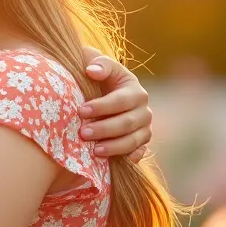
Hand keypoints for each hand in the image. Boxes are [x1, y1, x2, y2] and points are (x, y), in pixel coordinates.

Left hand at [79, 46, 152, 162]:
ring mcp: (144, 129)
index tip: (81, 111)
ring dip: (114, 147)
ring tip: (94, 151)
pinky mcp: (141, 144)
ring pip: (133, 140)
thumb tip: (92, 71)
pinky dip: (127, 158)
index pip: (121, 100)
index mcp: (134, 90)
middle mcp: (143, 110)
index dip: (102, 106)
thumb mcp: (98, 65)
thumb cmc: (97, 79)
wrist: (101, 96)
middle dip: (105, 129)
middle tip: (83, 133)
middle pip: (127, 123)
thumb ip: (99, 64)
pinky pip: (137, 153)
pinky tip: (112, 162)